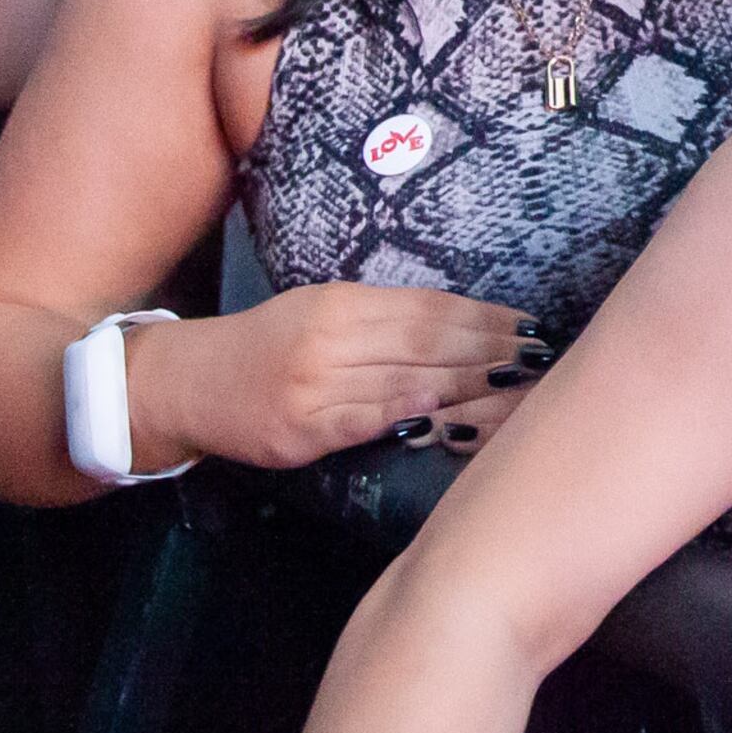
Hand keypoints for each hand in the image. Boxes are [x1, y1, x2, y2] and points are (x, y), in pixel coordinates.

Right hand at [130, 282, 541, 471]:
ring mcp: (317, 385)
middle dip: (492, 351)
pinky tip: (454, 419)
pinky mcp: (304, 430)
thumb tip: (463, 325)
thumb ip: (382, 319)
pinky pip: (371, 423)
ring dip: (472, 388)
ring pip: (410, 382)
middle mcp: (333, 338)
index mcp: (342, 302)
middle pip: (430, 343)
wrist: (187, 384)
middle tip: (544, 359)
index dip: (485, 318)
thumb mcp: (319, 313)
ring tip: (521, 390)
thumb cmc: (264, 348)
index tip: (531, 327)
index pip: (430, 308)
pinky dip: (416, 419)